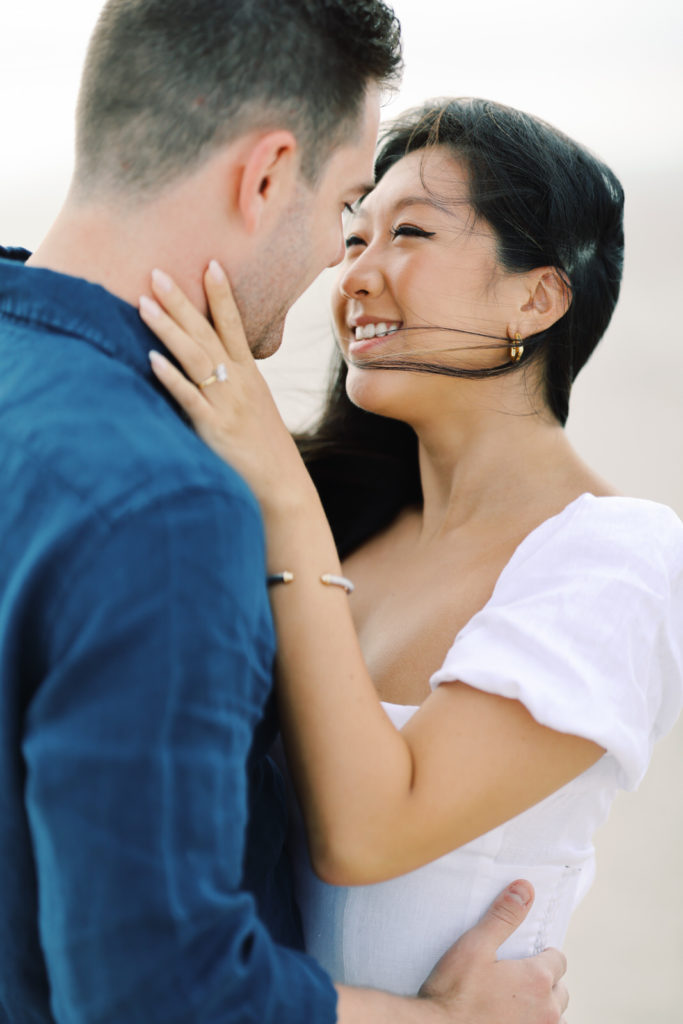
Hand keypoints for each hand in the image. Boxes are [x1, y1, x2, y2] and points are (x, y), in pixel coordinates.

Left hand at [140, 262, 312, 513]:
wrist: (282, 484)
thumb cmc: (263, 447)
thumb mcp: (254, 406)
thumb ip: (233, 383)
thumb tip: (210, 366)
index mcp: (249, 374)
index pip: (233, 325)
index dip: (222, 294)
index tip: (210, 263)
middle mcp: (239, 382)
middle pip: (206, 333)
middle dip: (181, 301)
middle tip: (156, 272)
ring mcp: (227, 403)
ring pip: (194, 358)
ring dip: (169, 329)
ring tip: (143, 304)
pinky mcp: (215, 428)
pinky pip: (189, 398)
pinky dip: (171, 377)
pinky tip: (152, 359)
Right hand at [420, 880, 567, 1023]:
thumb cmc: (454, 991)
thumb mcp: (476, 945)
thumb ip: (503, 917)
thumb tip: (524, 889)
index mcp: (537, 979)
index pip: (558, 960)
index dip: (542, 954)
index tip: (524, 957)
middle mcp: (547, 1010)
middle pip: (560, 989)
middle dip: (546, 981)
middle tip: (518, 977)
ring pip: (557, 1016)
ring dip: (544, 1008)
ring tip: (518, 1002)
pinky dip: (535, 1023)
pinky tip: (512, 1018)